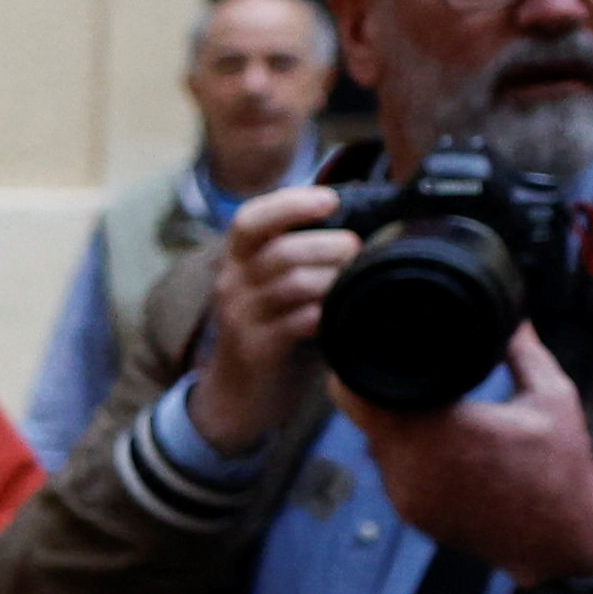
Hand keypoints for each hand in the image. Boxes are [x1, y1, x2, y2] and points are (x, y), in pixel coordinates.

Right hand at [191, 179, 351, 458]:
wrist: (236, 393)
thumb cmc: (268, 329)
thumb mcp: (271, 286)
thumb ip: (299, 257)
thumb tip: (359, 225)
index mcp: (237, 260)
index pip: (251, 220)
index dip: (289, 204)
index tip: (330, 200)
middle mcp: (232, 284)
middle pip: (281, 251)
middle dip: (328, 246)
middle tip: (357, 248)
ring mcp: (242, 318)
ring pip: (293, 284)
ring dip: (333, 278)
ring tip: (357, 279)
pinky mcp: (256, 349)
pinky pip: (298, 322)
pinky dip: (327, 314)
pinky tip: (342, 314)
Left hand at [346, 319, 592, 588]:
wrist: (566, 541)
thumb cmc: (563, 467)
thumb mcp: (551, 396)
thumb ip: (522, 349)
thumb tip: (509, 311)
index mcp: (437, 430)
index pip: (358, 392)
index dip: (354, 367)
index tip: (369, 344)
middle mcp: (409, 465)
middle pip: (361, 415)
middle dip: (375, 389)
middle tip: (396, 363)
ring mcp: (405, 495)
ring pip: (374, 442)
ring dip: (392, 422)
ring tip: (423, 400)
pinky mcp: (411, 514)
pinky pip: (392, 470)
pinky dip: (405, 451)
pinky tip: (434, 438)